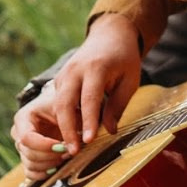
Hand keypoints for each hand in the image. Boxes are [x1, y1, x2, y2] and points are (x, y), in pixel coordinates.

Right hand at [10, 14, 142, 178]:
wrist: (110, 34)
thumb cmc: (124, 58)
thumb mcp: (130, 80)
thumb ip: (118, 105)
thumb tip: (109, 131)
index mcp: (95, 68)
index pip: (89, 99)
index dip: (88, 122)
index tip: (89, 141)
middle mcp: (74, 71)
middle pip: (64, 104)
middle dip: (67, 130)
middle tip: (72, 152)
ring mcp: (64, 75)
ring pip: (56, 106)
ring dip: (61, 129)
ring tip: (69, 149)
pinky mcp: (59, 81)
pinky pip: (56, 104)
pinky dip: (61, 121)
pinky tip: (68, 137)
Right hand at [10, 88, 67, 180]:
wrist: (60, 105)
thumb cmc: (63, 104)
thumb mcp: (66, 108)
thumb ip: (69, 126)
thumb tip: (73, 149)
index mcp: (23, 118)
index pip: (26, 138)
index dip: (44, 146)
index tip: (63, 146)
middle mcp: (18, 133)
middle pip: (28, 154)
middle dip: (51, 156)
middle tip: (69, 151)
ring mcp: (22, 147)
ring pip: (30, 165)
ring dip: (50, 164)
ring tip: (66, 155)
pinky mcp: (28, 158)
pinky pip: (30, 173)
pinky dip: (44, 174)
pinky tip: (57, 167)